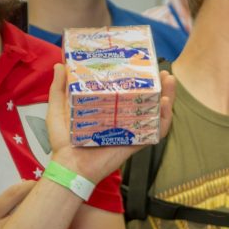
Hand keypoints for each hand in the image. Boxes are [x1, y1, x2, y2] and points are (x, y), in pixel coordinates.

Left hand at [47, 64, 176, 183]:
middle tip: (162, 72)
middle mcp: (122, 119)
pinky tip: (165, 103)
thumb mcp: (58, 109)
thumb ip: (59, 88)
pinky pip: (155, 131)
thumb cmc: (63, 141)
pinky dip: (164, 119)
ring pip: (155, 113)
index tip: (140, 63)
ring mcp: (130, 130)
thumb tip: (59, 65)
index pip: (126, 91)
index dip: (136, 78)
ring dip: (167, 97)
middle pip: (145, 99)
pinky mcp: (135, 142)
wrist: (69, 165)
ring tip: (169, 81)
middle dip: (157, 85)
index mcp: (107, 109)